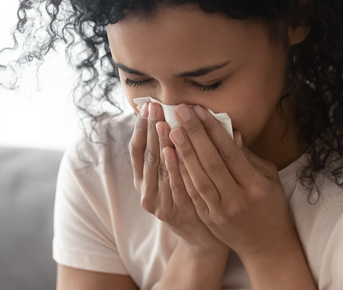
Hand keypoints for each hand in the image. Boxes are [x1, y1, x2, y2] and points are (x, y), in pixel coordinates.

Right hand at [129, 102, 227, 254]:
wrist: (205, 238)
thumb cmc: (195, 198)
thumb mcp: (182, 173)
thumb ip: (182, 148)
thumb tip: (192, 114)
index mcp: (145, 179)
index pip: (137, 148)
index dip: (140, 127)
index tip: (146, 105)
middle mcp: (146, 191)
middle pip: (145, 155)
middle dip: (149, 129)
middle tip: (153, 106)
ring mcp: (158, 203)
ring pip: (157, 169)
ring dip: (159, 144)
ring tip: (162, 122)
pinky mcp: (172, 213)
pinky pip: (172, 186)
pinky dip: (172, 168)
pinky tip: (172, 151)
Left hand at [169, 104, 300, 260]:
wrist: (265, 244)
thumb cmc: (270, 204)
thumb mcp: (268, 177)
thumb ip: (248, 156)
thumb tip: (230, 132)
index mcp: (256, 186)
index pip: (230, 153)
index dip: (214, 130)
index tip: (200, 110)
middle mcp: (237, 199)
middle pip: (211, 163)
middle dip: (194, 134)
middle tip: (180, 111)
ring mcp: (220, 211)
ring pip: (198, 178)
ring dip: (182, 153)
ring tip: (171, 130)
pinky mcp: (208, 218)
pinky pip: (191, 193)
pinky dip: (181, 174)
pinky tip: (171, 156)